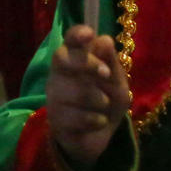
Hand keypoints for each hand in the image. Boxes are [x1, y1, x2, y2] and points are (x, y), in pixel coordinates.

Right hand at [46, 24, 130, 170]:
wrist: (101, 137)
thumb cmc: (107, 101)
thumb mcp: (117, 81)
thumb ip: (110, 63)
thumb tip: (104, 40)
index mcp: (75, 58)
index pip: (70, 38)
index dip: (77, 33)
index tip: (89, 35)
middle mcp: (59, 73)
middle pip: (61, 58)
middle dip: (87, 64)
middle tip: (106, 74)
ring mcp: (53, 96)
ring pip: (73, 90)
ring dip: (99, 99)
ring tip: (104, 105)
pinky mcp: (54, 120)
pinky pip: (76, 116)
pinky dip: (96, 120)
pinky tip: (98, 121)